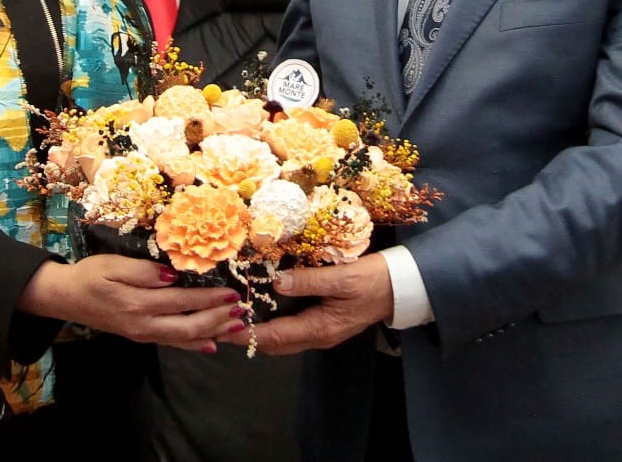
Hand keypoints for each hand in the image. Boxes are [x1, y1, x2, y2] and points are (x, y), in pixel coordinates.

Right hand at [18, 255, 245, 352]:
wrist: (65, 298)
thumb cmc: (89, 276)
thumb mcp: (112, 265)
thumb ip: (142, 271)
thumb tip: (171, 275)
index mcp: (137, 303)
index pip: (181, 301)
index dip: (208, 298)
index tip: (232, 292)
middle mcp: (143, 324)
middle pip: (188, 326)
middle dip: (218, 319)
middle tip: (242, 310)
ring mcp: (143, 334)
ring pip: (184, 339)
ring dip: (213, 332)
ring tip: (236, 326)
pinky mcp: (141, 336)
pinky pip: (173, 343)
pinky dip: (194, 345)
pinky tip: (211, 345)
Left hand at [220, 254, 392, 355]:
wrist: (400, 287)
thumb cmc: (373, 281)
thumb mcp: (341, 277)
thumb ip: (308, 280)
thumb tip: (277, 282)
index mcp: (320, 328)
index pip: (274, 337)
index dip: (247, 334)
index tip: (223, 328)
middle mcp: (317, 336)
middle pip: (274, 344)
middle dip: (247, 337)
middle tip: (221, 322)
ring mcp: (321, 332)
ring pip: (282, 339)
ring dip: (259, 332)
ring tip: (236, 317)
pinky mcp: (324, 323)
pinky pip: (292, 330)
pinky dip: (273, 325)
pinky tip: (263, 310)